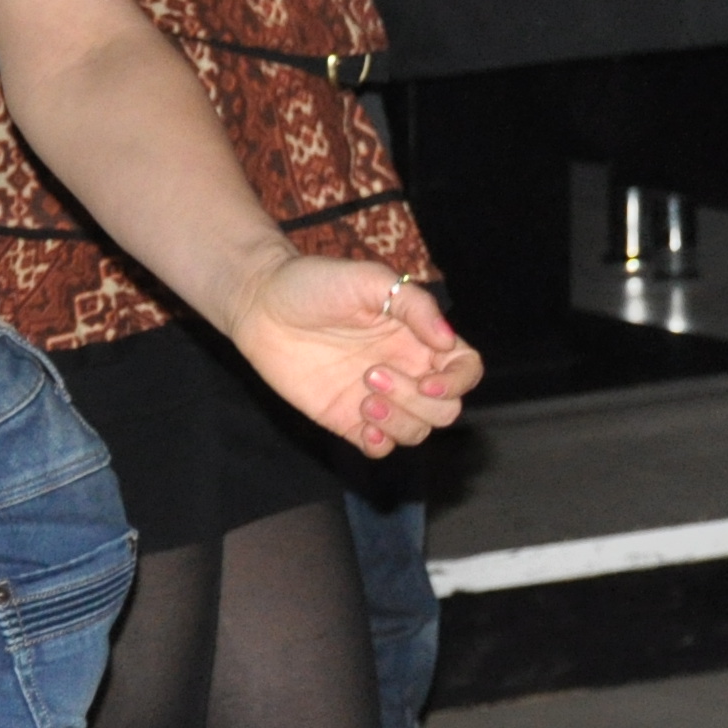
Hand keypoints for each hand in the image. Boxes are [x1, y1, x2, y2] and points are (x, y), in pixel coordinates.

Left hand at [219, 252, 480, 453]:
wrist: (261, 304)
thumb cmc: (317, 283)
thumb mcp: (371, 279)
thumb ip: (415, 306)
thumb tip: (448, 340)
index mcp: (420, 338)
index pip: (465, 370)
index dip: (457, 383)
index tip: (427, 381)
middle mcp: (407, 371)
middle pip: (445, 409)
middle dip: (417, 401)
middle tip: (372, 375)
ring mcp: (378, 398)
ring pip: (417, 432)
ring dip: (398, 422)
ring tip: (363, 397)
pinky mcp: (346, 419)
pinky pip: (380, 448)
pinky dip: (380, 444)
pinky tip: (362, 423)